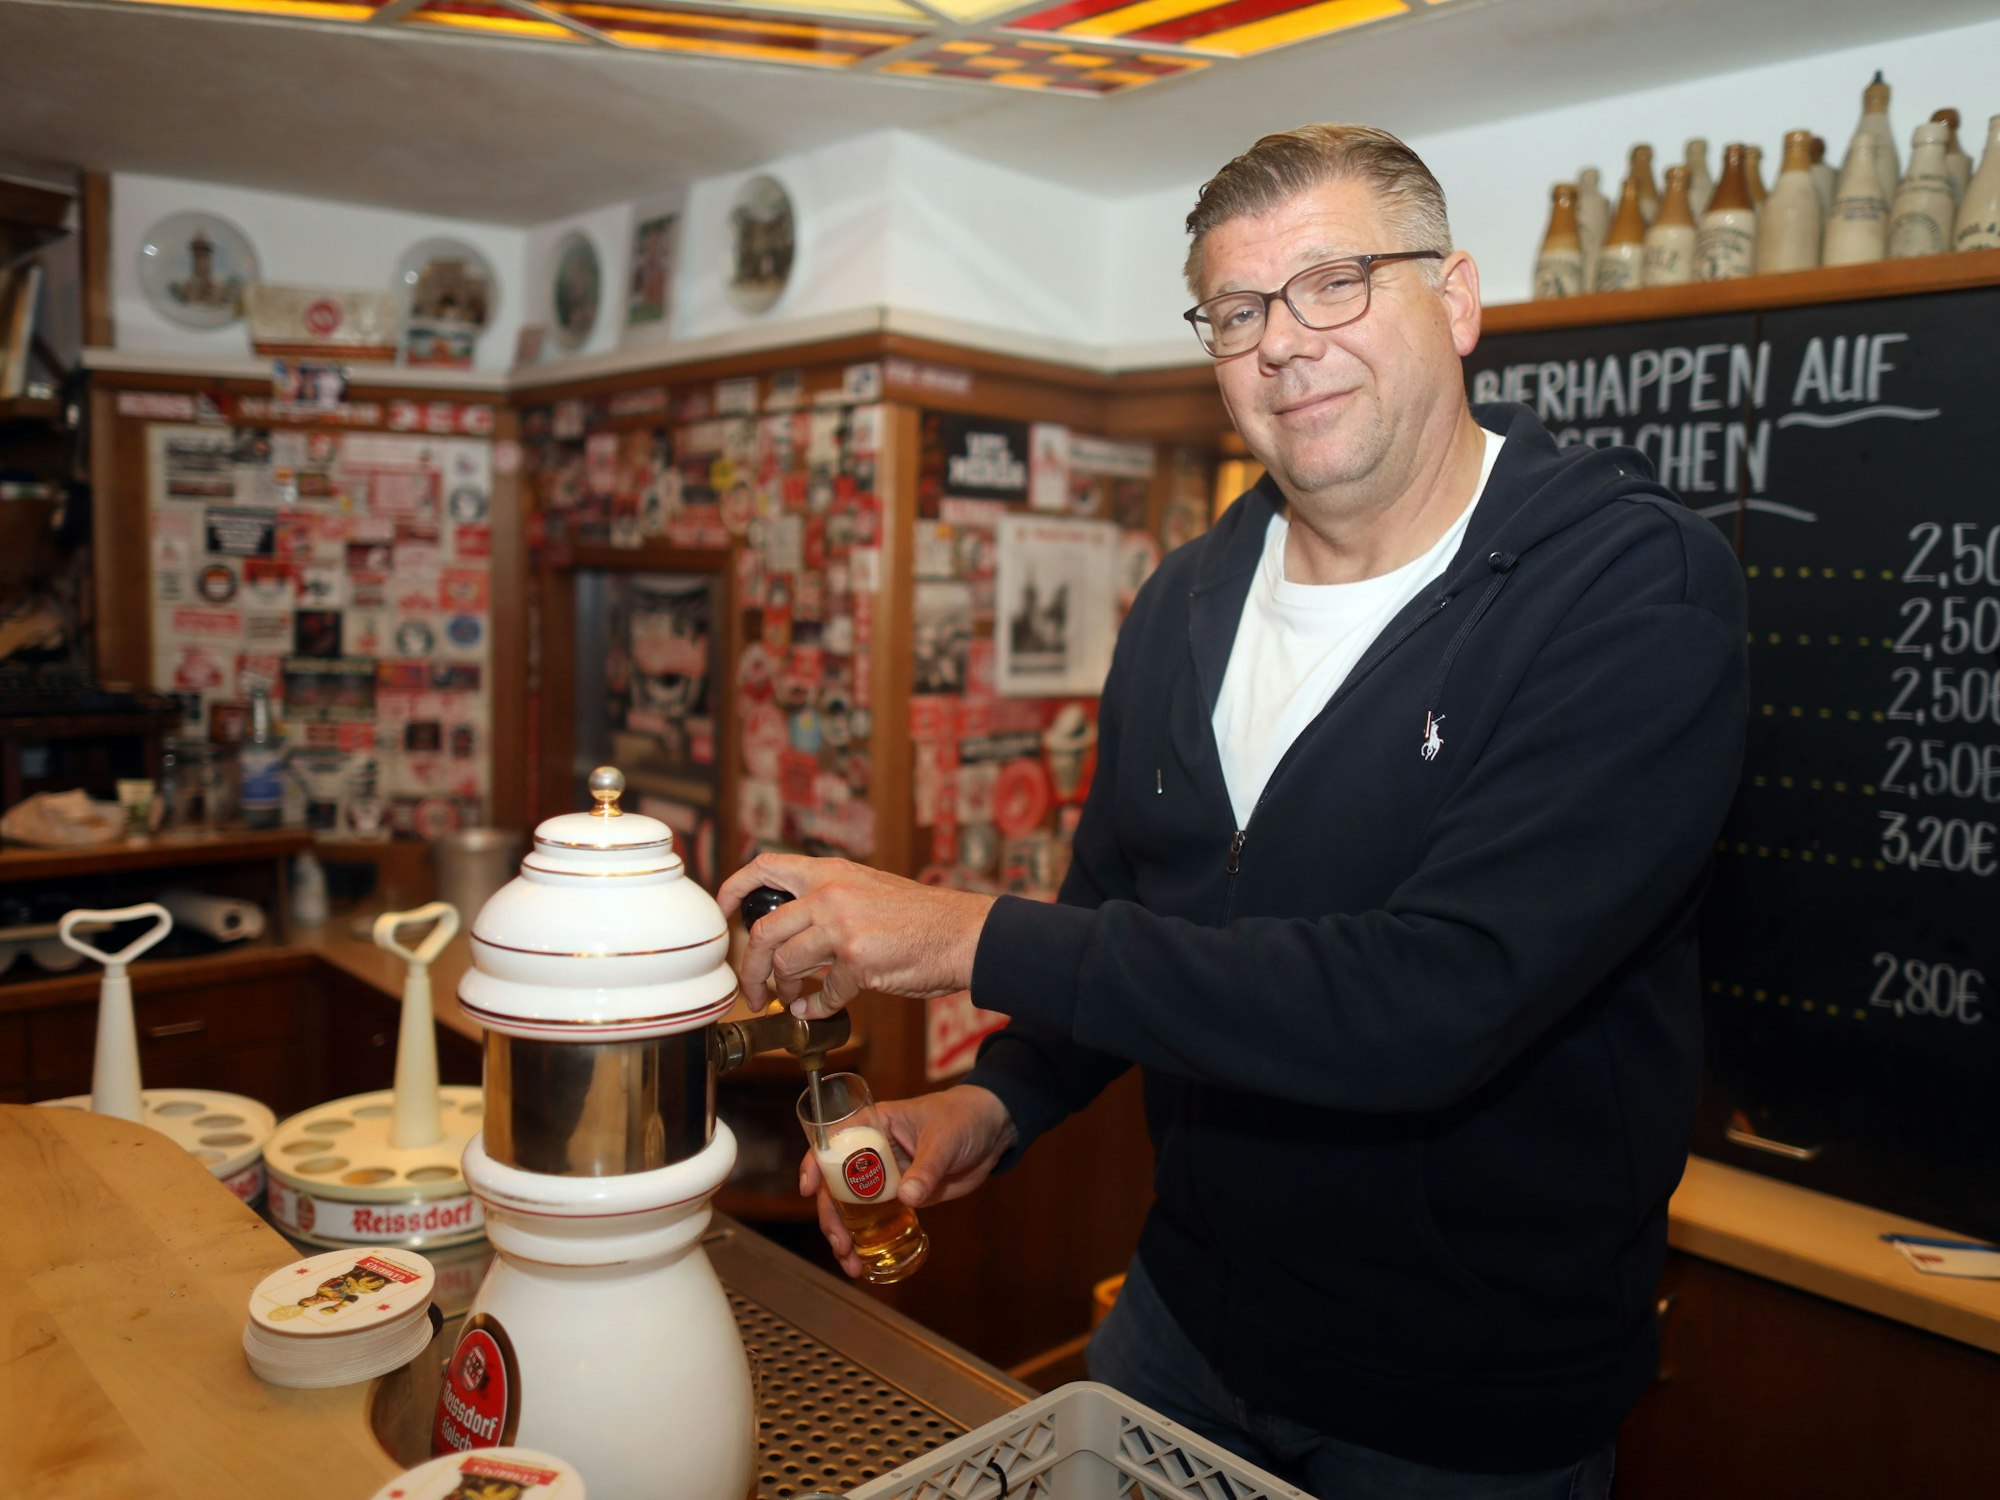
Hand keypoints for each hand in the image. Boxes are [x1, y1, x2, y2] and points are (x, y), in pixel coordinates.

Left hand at [718, 853, 995, 1017]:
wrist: (963, 933)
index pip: (765, 866)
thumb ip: (828, 905)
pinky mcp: (858, 960)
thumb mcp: (868, 890)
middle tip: (753, 990)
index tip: (724, 915)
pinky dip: (818, 1008)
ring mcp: (843, 926)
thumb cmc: (921, 917)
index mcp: (830, 872)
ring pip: (786, 964)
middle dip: (750, 968)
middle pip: (763, 931)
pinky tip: (822, 1011)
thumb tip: (792, 941)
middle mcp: (831, 893)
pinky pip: (824, 993)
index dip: (734, 889)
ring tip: (790, 1002)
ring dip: (783, 991)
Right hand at [801, 1084, 1017, 1278]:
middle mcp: (873, 1151)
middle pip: (837, 1184)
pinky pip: (879, 1218)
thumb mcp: (944, 1139)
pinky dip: (871, 1240)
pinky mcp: (904, 1195)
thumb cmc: (965, 1118)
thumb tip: (907, 1197)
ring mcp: (887, 1176)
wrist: (994, 1130)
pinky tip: (866, 1261)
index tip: (810, 1191)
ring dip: (847, 1234)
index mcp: (874, 1125)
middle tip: (840, 1243)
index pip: (833, 1142)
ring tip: (850, 1263)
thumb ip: (926, 1167)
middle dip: (832, 1216)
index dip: (815, 1164)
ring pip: (854, 1206)